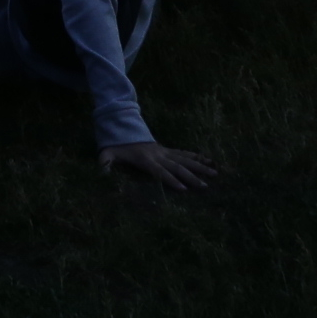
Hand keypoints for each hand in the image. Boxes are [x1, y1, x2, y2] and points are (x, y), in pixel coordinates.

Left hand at [99, 140, 219, 190]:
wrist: (124, 127)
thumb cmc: (117, 145)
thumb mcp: (107, 153)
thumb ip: (105, 163)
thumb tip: (101, 172)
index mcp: (145, 159)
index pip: (160, 172)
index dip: (171, 180)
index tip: (184, 189)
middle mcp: (158, 155)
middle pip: (177, 167)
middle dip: (192, 177)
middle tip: (205, 186)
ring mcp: (165, 151)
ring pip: (185, 159)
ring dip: (200, 166)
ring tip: (215, 173)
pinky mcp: (168, 150)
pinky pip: (185, 153)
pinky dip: (198, 157)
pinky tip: (209, 161)